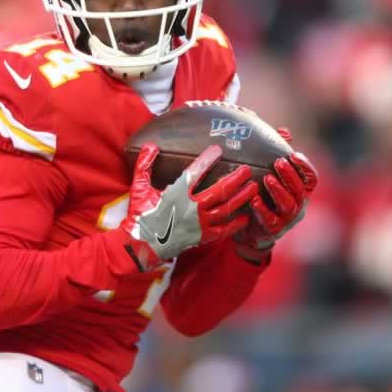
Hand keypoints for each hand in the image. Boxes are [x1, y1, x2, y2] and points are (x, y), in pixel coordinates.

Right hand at [124, 143, 257, 267]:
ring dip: (241, 198)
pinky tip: (245, 216)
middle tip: (246, 170)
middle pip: (219, 191)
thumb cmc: (140, 215)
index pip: (194, 173)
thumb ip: (144, 165)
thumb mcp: (139, 188)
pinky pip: (223, 230)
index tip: (218, 150)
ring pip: (225, 209)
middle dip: (235, 179)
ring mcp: (198, 224)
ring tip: (253, 187)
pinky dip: (235, 224)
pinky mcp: (201, 237)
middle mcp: (190, 209)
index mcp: (175, 194)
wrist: (142, 246)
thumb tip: (150, 145)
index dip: (207, 160)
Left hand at [235, 128, 317, 255]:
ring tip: (267, 178)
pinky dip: (263, 210)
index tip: (293, 154)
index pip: (311, 178)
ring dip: (279, 190)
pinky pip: (271, 220)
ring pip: (289, 204)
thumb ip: (277, 154)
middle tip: (278, 162)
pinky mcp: (274, 229)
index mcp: (300, 190)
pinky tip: (254, 200)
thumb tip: (284, 131)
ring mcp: (287, 218)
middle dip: (290, 174)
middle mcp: (298, 204)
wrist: (250, 228)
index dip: (304, 166)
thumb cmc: (263, 196)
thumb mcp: (269, 173)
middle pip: (300, 189)